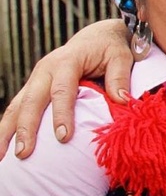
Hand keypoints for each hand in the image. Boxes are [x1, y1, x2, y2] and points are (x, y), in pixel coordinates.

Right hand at [0, 19, 131, 159]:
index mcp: (67, 61)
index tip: (63, 137)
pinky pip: (17, 108)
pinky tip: (4, 148)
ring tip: (3, 158)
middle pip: (31, 100)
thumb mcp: (120, 57)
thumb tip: (122, 101)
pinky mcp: (33, 87)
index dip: (61, 113)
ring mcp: (36, 78)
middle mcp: (46, 69)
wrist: (96, 37)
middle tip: (24, 154)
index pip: (61, 89)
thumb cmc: (110, 48)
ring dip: (8, 131)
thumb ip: (120, 77)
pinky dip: (8, 127)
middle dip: (26, 127)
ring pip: (17, 105)